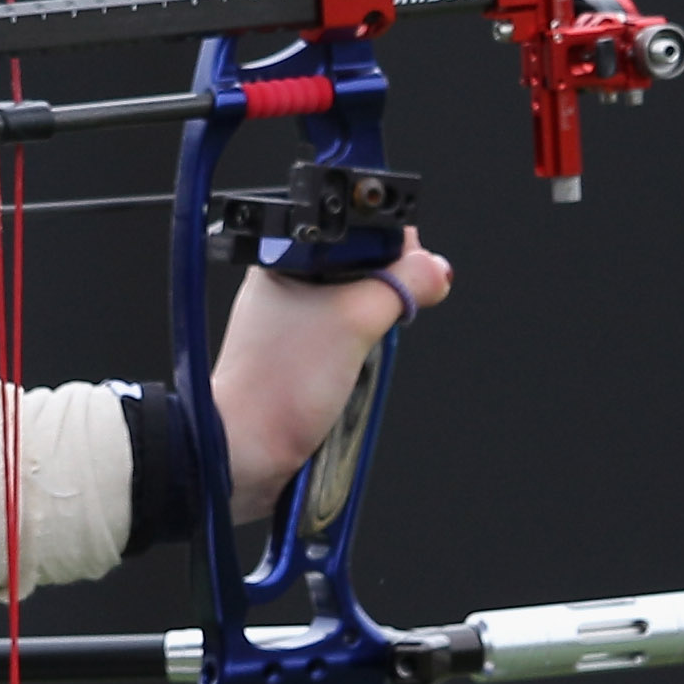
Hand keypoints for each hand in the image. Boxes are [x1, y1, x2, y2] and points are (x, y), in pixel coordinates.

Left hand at [208, 231, 456, 522]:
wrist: (246, 451)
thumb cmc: (277, 387)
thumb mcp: (354, 322)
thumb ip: (401, 286)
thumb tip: (437, 269)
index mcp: (288, 258)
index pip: (360, 232)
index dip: (397, 248)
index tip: (415, 273)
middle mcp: (288, 284)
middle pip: (366, 269)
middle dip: (390, 292)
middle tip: (386, 318)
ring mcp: (294, 320)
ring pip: (360, 307)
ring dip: (376, 327)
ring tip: (361, 350)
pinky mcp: (302, 354)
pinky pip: (348, 339)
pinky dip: (363, 352)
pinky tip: (356, 368)